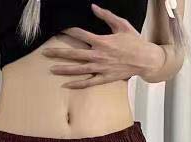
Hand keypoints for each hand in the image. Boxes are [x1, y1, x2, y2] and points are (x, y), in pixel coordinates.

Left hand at [42, 3, 164, 88]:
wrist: (145, 59)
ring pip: (79, 69)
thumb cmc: (134, 41)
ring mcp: (101, 68)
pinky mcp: (104, 78)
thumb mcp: (121, 24)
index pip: (80, 34)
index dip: (68, 31)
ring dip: (64, 69)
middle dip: (58, 52)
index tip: (58, 30)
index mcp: (102, 41)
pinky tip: (66, 85)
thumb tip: (93, 7)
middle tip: (45, 52)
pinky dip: (77, 84)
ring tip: (51, 69)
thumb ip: (106, 16)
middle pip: (74, 54)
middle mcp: (99, 55)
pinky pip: (88, 83)